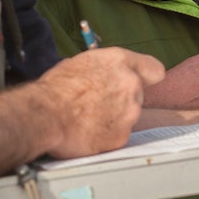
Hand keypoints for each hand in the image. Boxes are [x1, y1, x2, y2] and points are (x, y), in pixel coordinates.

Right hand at [34, 47, 163, 158]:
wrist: (44, 115)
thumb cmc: (56, 88)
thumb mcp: (82, 63)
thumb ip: (105, 69)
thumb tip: (106, 75)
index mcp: (121, 61)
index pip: (155, 70)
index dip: (146, 78)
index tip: (138, 83)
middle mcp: (131, 85)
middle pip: (138, 95)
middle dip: (122, 100)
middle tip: (98, 104)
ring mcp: (129, 112)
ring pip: (129, 116)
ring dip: (115, 119)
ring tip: (89, 119)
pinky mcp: (121, 136)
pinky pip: (118, 135)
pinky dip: (106, 136)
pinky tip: (88, 131)